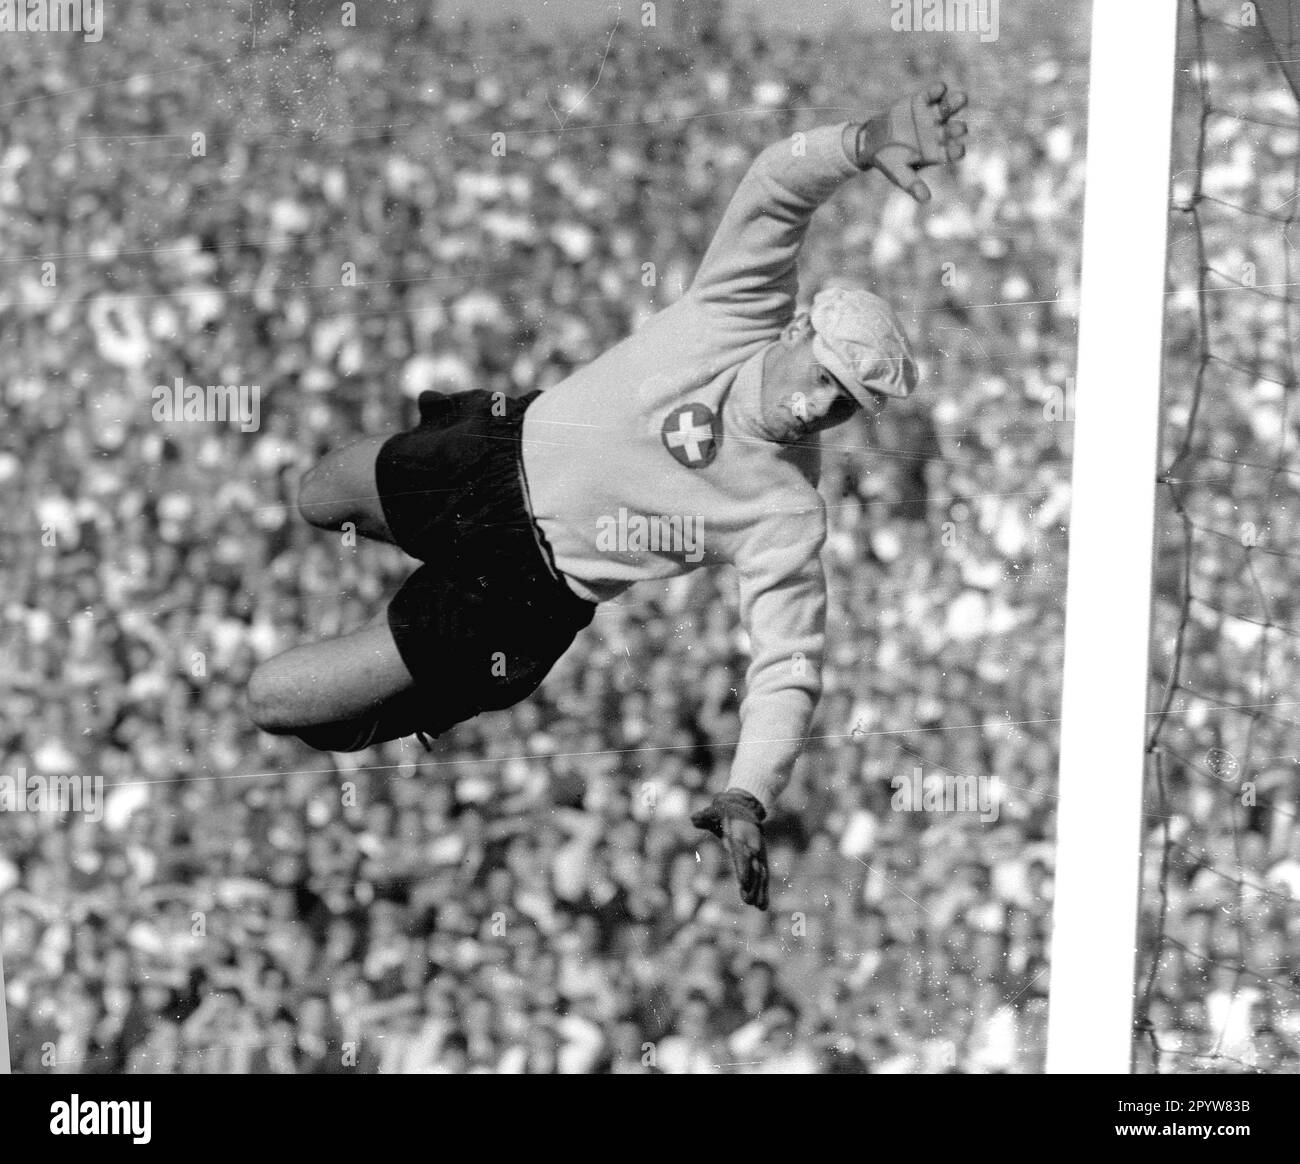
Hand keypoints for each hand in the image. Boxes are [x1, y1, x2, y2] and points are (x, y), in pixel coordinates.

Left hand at [691, 789, 769, 910]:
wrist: (745, 806)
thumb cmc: (725, 810)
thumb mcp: (714, 811)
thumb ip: (704, 816)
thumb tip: (694, 819)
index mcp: (741, 835)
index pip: (742, 853)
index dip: (743, 867)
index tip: (743, 883)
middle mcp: (752, 845)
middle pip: (754, 867)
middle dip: (752, 884)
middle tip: (749, 902)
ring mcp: (758, 852)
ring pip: (761, 873)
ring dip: (760, 891)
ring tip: (760, 907)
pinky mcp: (760, 858)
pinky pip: (763, 875)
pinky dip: (764, 889)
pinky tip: (763, 905)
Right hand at [855, 82, 968, 202]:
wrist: (872, 140)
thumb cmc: (889, 160)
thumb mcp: (898, 173)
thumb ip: (912, 184)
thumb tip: (925, 199)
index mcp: (937, 151)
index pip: (952, 151)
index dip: (956, 151)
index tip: (959, 150)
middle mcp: (939, 133)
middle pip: (953, 129)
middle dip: (956, 128)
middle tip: (960, 127)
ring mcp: (931, 116)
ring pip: (948, 108)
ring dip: (955, 103)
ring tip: (961, 99)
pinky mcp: (922, 101)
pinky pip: (933, 94)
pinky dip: (937, 90)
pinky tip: (940, 89)